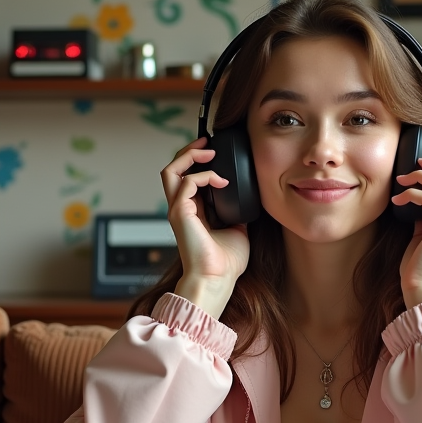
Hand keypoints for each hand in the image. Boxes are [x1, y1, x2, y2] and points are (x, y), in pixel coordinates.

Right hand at [160, 137, 250, 317]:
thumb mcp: (239, 228)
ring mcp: (178, 210)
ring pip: (170, 171)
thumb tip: (251, 197)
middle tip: (208, 142)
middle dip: (189, 151)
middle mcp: (181, 208)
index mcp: (193, 211)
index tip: (215, 151)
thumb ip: (238, 210)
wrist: (217, 279)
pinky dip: (204, 176)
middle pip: (173, 169)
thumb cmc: (226, 262)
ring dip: (189, 156)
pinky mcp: (180, 213)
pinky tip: (221, 181)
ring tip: (210, 151)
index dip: (197, 160)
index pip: (186, 177)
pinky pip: (187, 182)